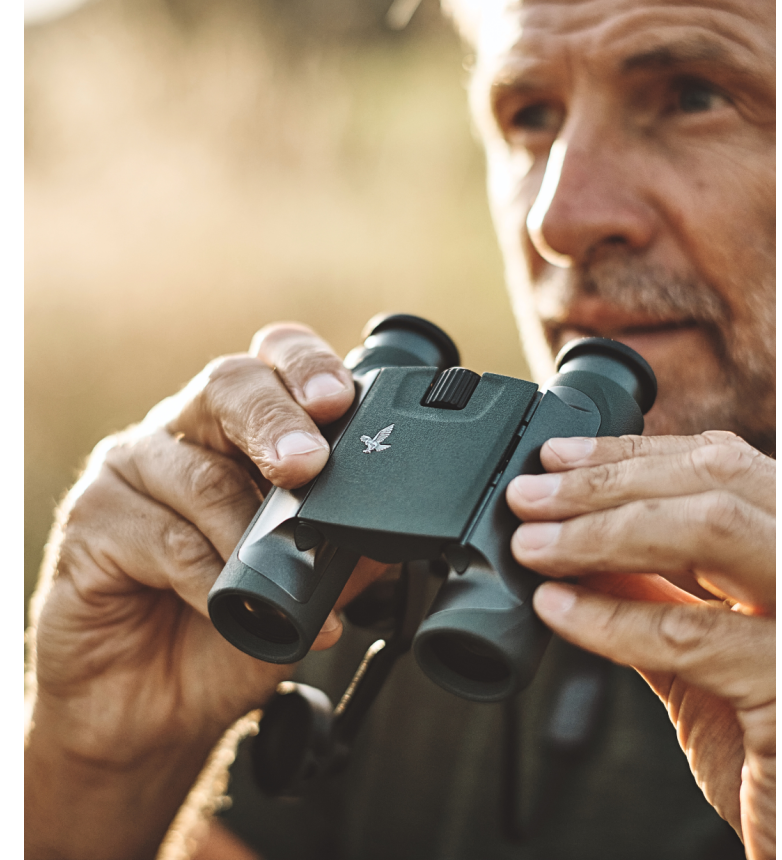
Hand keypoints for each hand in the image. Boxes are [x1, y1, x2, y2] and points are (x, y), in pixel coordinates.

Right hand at [25, 323, 386, 859]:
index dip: (307, 367)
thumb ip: (343, 543)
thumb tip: (396, 523)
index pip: (272, 362)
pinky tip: (224, 606)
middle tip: (308, 465)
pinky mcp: (91, 519)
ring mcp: (132, 471)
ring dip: (248, 530)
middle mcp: (186, 434)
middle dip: (278, 421)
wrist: (154, 712)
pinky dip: (207, 577)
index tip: (340, 400)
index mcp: (240, 432)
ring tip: (276, 577)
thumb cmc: (224, 633)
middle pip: (230, 385)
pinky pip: (162, 536)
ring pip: (199, 473)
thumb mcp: (303, 586)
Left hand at [506, 431, 774, 859]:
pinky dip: (607, 615)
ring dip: (600, 531)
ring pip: (708, 528)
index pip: (722, 464)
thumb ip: (655, 589)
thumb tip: (582, 539)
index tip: (559, 460)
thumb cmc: (769, 740)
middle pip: (715, 480)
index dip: (632, 453)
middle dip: (605, 483)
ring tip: (532, 545)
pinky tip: (556, 609)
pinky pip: (684, 631)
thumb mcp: (706, 647)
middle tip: (529, 497)